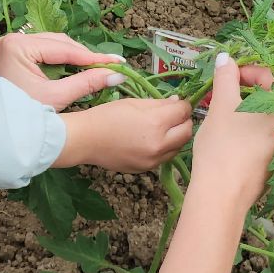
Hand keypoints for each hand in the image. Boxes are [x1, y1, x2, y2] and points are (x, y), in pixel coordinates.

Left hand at [0, 31, 126, 108]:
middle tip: (110, 66)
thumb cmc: (21, 117)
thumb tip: (118, 74)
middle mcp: (12, 40)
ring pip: (52, 46)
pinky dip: (60, 62)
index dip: (93, 57)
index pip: (63, 48)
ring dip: (73, 58)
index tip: (117, 62)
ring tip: (97, 68)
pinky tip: (76, 69)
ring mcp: (10, 46)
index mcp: (17, 46)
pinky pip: (43, 53)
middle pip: (58, 43)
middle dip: (84, 56)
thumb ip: (87, 82)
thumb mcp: (56, 98)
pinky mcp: (12, 55)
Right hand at [57, 97, 193, 172]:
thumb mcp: (134, 103)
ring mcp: (154, 160)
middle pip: (187, 132)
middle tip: (175, 115)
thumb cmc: (107, 116)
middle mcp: (159, 145)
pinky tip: (151, 141)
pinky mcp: (147, 169)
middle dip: (184, 121)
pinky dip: (164, 148)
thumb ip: (159, 103)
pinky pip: (165, 157)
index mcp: (156, 123)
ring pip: (178, 147)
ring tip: (163, 128)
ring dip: (176, 136)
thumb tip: (178, 103)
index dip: (183, 105)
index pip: (183, 112)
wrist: (85, 140)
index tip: (179, 103)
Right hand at [188, 53, 273, 205]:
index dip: (247, 70)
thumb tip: (225, 58)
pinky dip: (260, 127)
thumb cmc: (224, 146)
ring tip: (233, 110)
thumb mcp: (222, 105)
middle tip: (229, 90)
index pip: (273, 76)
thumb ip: (226, 77)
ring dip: (256, 108)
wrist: (223, 195)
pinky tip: (241, 131)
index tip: (227, 74)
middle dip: (253, 89)